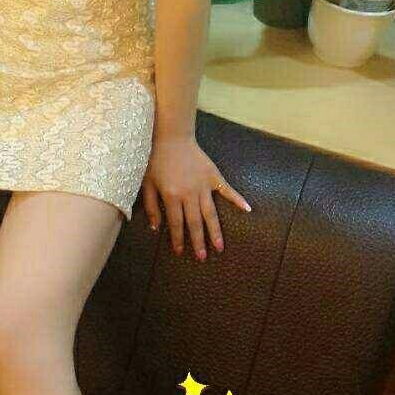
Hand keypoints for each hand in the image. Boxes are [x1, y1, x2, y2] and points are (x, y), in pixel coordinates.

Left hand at [141, 135, 250, 258]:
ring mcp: (203, 185)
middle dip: (198, 241)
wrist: (171, 137)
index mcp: (172, 196)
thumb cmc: (156, 160)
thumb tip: (155, 227)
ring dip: (215, 231)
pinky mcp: (213, 176)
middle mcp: (189, 194)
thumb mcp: (147, 183)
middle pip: (195, 223)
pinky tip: (248, 210)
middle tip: (202, 257)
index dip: (178, 239)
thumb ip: (150, 206)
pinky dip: (238, 200)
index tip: (180, 252)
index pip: (176, 224)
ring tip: (220, 246)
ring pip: (210, 213)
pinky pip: (227, 190)